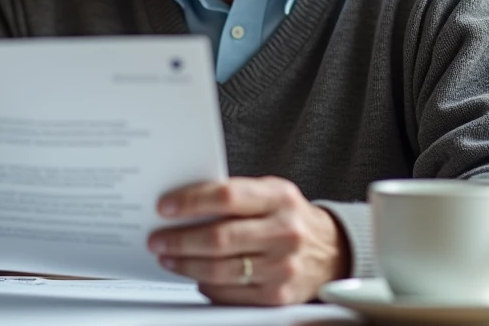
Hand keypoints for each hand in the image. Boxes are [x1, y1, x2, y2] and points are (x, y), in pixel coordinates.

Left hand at [148, 176, 349, 305]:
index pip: (228, 196)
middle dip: (180, 240)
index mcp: (279, 198)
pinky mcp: (278, 296)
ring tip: (168, 257)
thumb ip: (235, 195)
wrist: (331, 251)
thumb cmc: (288, 217)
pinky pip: (230, 293)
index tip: (164, 207)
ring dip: (186, 265)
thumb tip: (182, 205)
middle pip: (220, 238)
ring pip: (221, 270)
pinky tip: (194, 275)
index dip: (191, 202)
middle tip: (157, 239)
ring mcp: (283, 267)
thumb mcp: (270, 193)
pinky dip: (206, 285)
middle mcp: (284, 232)